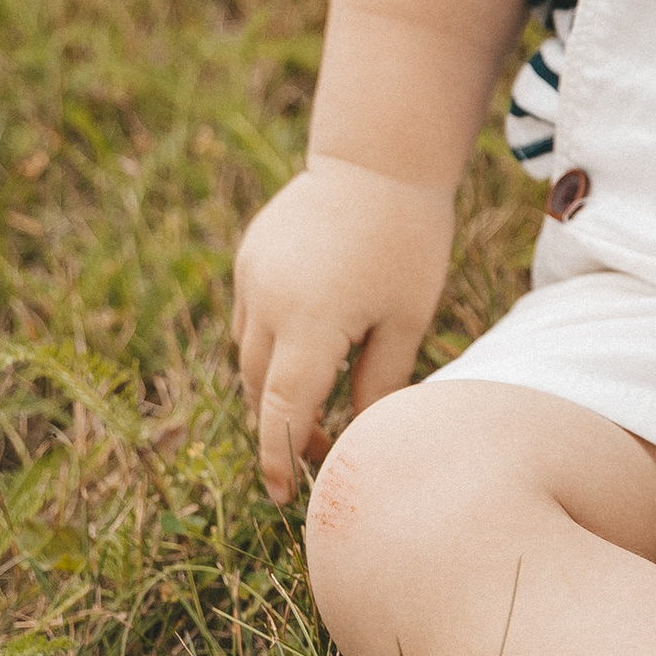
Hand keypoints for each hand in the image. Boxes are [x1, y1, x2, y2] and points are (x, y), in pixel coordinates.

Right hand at [232, 158, 455, 498]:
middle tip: (319, 450)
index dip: (279, 457)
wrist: (379, 159)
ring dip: (272, 388)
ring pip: (246, 356)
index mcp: (309, 323)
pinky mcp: (249, 258)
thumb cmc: (408, 243)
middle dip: (282, 426)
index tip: (283, 495)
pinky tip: (307, 345)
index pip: (282, 410)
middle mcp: (267, 302)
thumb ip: (379, 384)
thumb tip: (361, 440)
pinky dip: (268, 345)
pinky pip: (249, 319)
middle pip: (259, 390)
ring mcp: (251, 277)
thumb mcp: (405, 320)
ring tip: (315, 403)